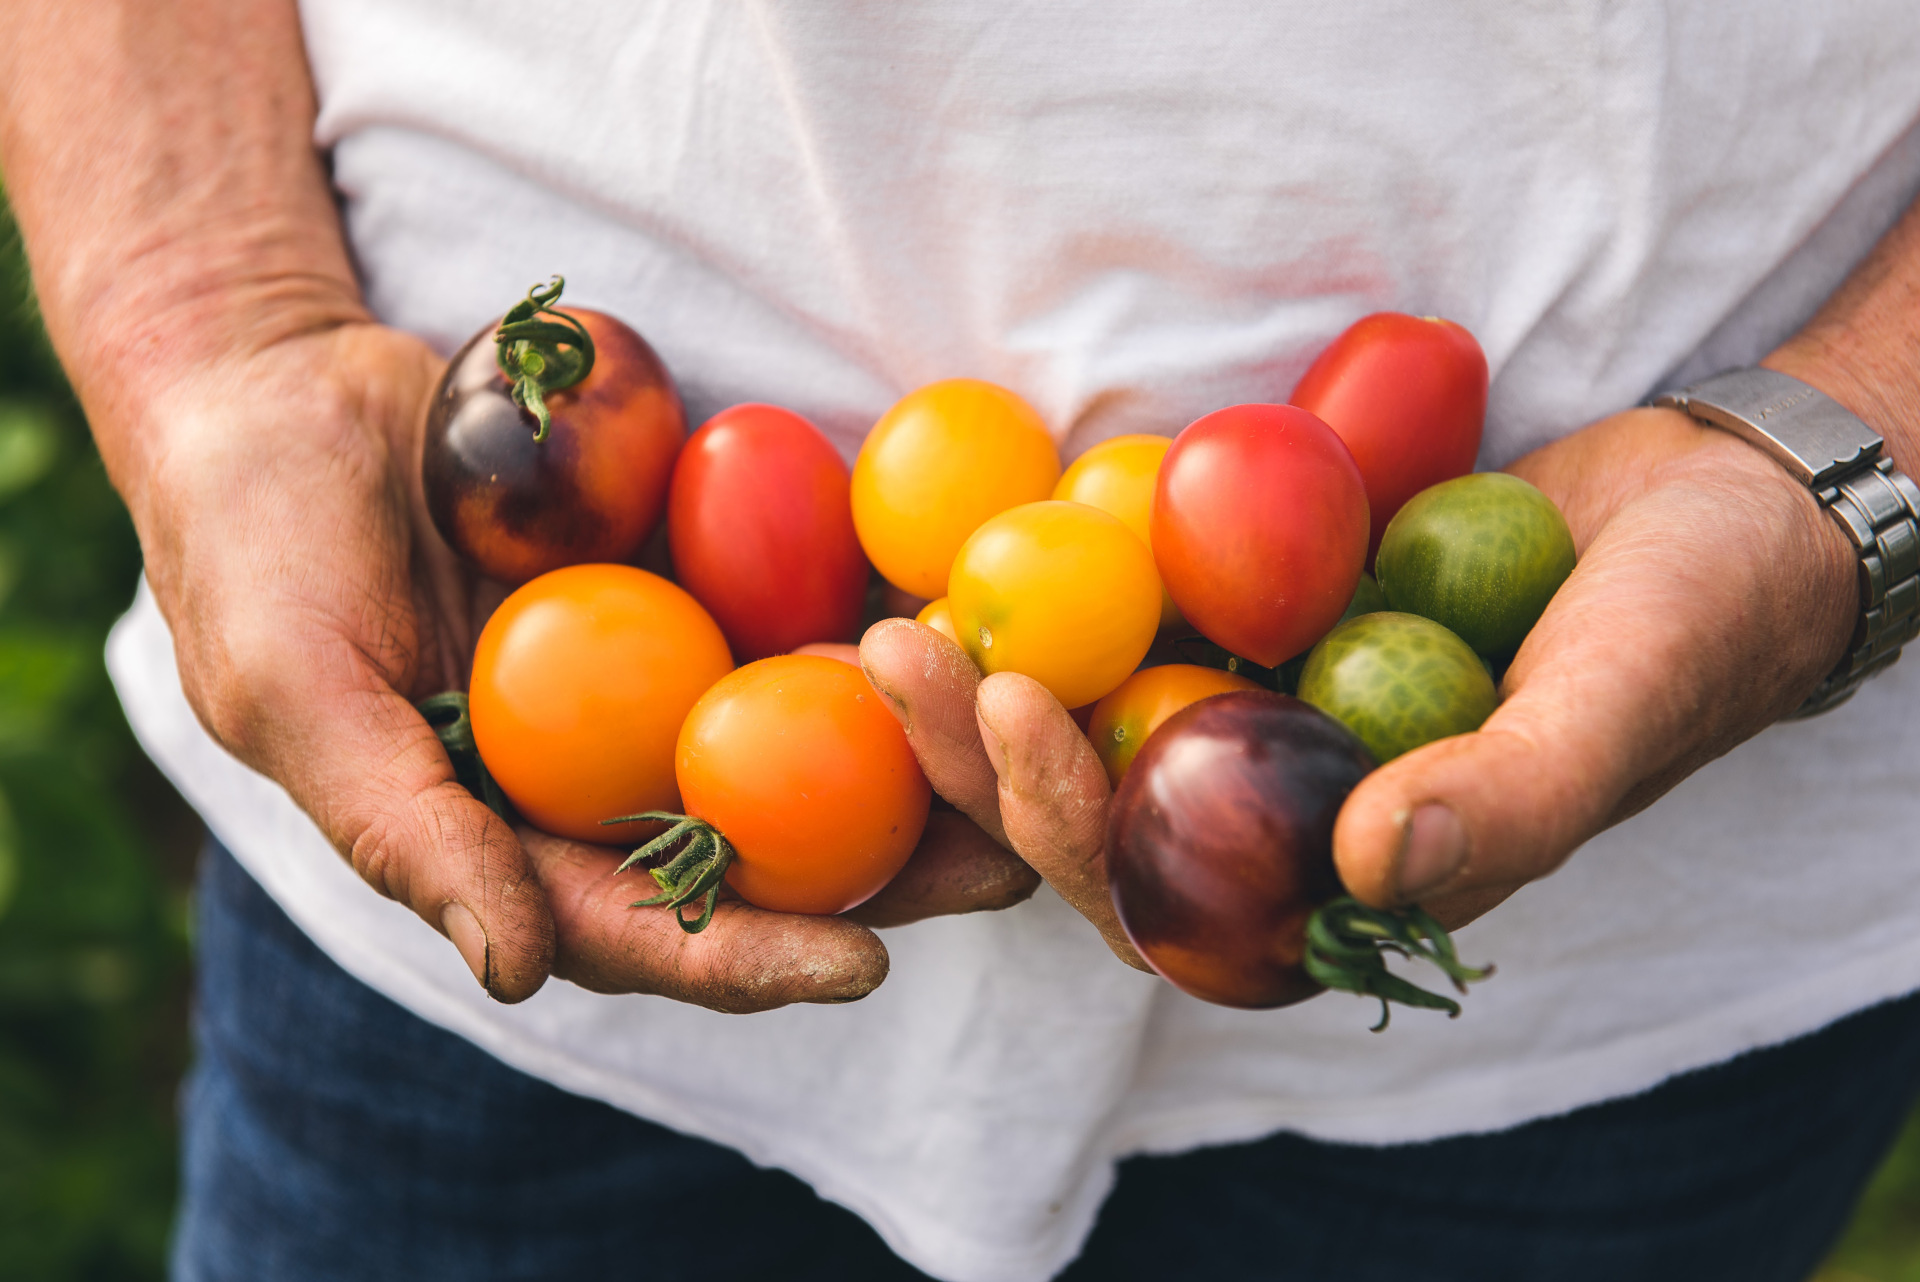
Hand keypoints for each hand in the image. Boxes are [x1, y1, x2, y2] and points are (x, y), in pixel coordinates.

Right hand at [133, 323, 1041, 1010]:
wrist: (281, 381)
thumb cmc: (257, 542)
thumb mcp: (299, 688)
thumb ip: (404, 831)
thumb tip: (516, 972)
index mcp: (504, 835)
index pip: (636, 926)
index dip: (746, 958)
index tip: (862, 965)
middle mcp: (592, 774)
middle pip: (753, 854)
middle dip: (881, 874)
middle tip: (1005, 870)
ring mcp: (649, 677)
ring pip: (796, 745)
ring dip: (909, 763)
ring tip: (1027, 769)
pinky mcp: (687, 584)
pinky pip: (789, 619)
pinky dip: (873, 635)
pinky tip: (966, 636)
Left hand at [860, 404, 1858, 961]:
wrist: (1711, 514)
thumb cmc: (1687, 629)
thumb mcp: (1616, 708)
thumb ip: (1510, 800)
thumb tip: (1369, 862)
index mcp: (1342, 887)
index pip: (1175, 901)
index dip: (1075, 829)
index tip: (1022, 708)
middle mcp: (1279, 818)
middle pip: (1096, 811)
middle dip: (984, 750)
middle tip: (900, 650)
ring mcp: (1256, 720)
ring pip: (1091, 719)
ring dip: (991, 673)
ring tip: (900, 602)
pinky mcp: (1249, 628)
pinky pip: (1135, 623)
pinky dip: (1056, 593)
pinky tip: (971, 539)